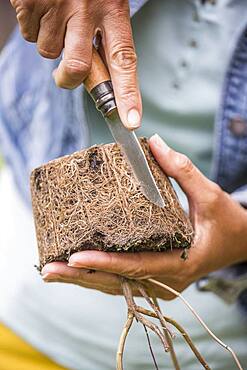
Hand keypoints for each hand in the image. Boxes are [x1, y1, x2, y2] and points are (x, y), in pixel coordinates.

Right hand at [10, 0, 140, 128]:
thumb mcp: (105, 1)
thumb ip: (103, 37)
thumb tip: (94, 76)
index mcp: (113, 9)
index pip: (125, 60)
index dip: (128, 94)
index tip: (131, 120)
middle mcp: (87, 10)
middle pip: (78, 68)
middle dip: (69, 79)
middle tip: (65, 76)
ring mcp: (58, 8)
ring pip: (50, 52)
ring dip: (51, 41)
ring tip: (56, 14)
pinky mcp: (32, 4)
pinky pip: (31, 35)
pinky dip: (35, 27)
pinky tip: (43, 7)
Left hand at [41, 134, 246, 298]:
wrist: (239, 243)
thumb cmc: (227, 222)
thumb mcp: (211, 195)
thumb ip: (183, 170)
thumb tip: (154, 143)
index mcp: (180, 263)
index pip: (136, 266)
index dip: (104, 263)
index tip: (74, 258)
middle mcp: (166, 280)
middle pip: (117, 282)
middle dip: (81, 278)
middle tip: (48, 270)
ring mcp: (159, 283)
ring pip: (116, 286)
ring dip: (83, 280)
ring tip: (51, 271)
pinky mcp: (154, 279)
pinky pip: (122, 281)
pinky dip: (97, 275)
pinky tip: (75, 269)